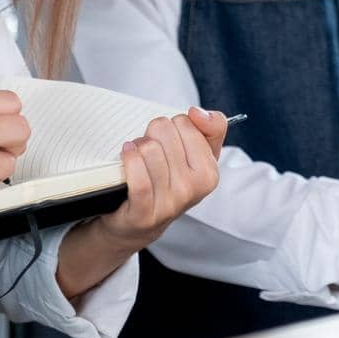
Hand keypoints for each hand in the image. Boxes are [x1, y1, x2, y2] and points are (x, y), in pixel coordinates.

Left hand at [91, 107, 225, 251]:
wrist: (141, 224)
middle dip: (153, 134)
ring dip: (137, 146)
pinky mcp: (144, 214)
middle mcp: (192, 190)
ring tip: (137, 156)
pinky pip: (138, 177)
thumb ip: (212, 128)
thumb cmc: (169, 183)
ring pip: (149, 149)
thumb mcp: (198, 156)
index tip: (172, 141)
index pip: (185, 122)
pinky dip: (129, 159)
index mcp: (209, 173)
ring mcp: (169, 203)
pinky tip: (126, 155)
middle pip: (164, 131)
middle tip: (152, 150)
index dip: (173, 126)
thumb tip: (197, 113)